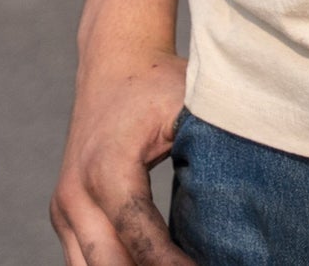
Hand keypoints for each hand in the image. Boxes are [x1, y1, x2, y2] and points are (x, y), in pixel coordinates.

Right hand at [50, 46, 193, 265]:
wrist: (112, 62)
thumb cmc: (156, 82)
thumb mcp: (188, 102)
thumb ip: (207, 145)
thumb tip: (245, 192)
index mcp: (108, 169)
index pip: (139, 237)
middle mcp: (76, 195)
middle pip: (108, 265)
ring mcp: (64, 208)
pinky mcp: (63, 214)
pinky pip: (84, 261)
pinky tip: (152, 265)